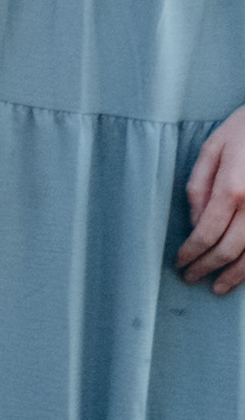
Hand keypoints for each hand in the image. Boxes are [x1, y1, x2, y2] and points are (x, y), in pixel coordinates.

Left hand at [184, 102, 244, 293]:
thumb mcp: (211, 149)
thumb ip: (199, 187)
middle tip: (192, 279)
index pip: (206, 233)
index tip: (180, 263)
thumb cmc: (244, 131)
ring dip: (236, 276)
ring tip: (219, 288)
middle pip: (229, 250)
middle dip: (208, 268)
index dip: (191, 253)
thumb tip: (193, 222)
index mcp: (232, 189)